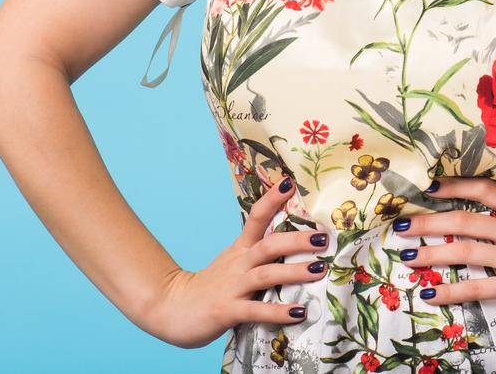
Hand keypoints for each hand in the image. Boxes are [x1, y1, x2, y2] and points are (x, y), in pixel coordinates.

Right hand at [138, 175, 329, 348]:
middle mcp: (238, 264)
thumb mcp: (234, 264)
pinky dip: (279, 311)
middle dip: (297, 239)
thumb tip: (297, 247)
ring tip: (320, 270)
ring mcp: (232, 287)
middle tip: (323, 238)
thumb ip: (260, 257)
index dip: (272, 199)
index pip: (256, 217)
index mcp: (240, 249)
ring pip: (266, 274)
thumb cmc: (211, 287)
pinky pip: (256, 310)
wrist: (172, 308)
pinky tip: (299, 312)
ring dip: (294, 271)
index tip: (290, 182)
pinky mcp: (227, 311)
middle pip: (268, 244)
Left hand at [396, 176, 495, 331]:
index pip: (486, 190)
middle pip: (464, 219)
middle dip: (428, 221)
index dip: (456, 185)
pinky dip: (450, 289)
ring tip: (407, 256)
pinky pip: (476, 286)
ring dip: (431, 253)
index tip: (431, 186)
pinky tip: (430, 291)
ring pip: (464, 250)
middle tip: (401, 224)